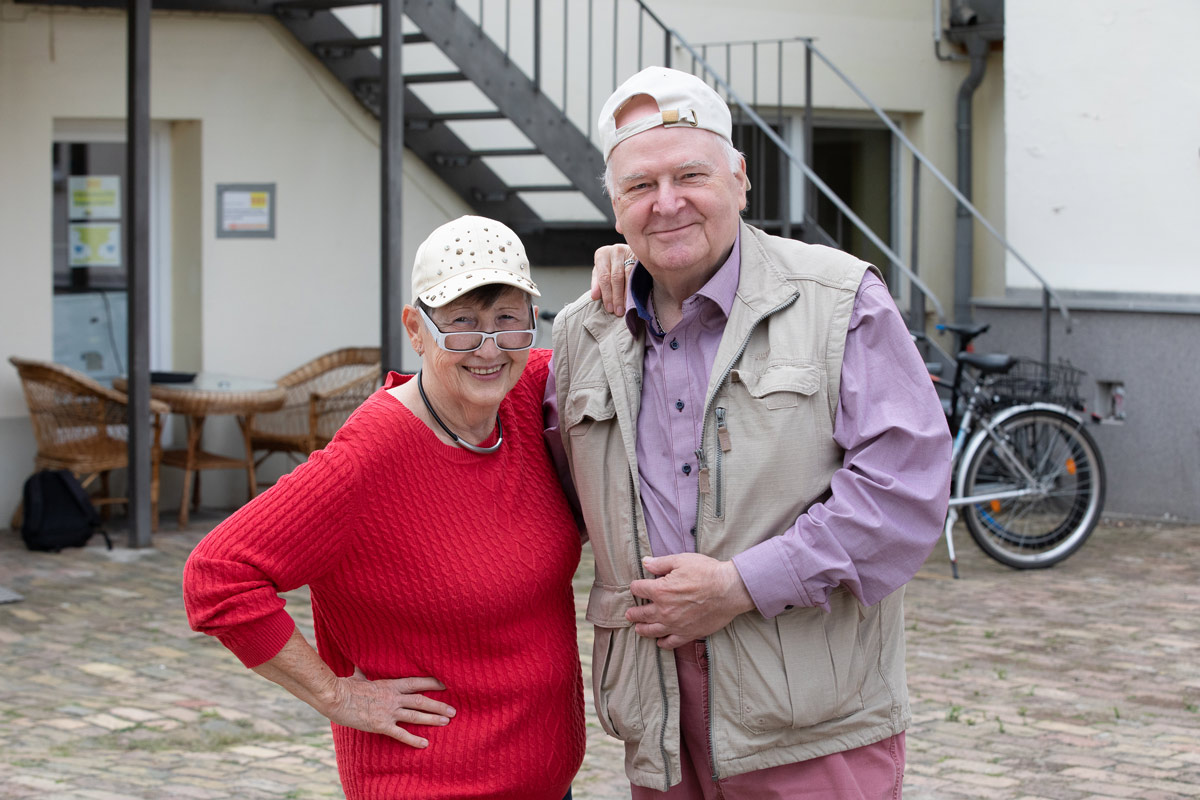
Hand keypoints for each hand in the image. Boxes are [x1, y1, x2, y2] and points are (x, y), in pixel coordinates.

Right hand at [324, 668, 455, 747]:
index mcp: (390, 684)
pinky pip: (401, 733)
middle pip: (421, 700)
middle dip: (439, 705)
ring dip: (432, 719)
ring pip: (416, 715)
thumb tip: (358, 664)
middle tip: (454, 710)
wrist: (335, 697)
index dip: (432, 683)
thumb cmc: (345, 686)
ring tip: (446, 722)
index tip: (445, 685)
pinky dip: (414, 740)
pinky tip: (425, 744)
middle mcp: (393, 697)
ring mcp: (388, 711)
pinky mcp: (381, 725)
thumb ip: (363, 672)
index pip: (416, 682)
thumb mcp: (358, 676)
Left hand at [590, 244, 636, 314]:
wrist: (628, 254)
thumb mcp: (601, 273)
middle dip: (617, 296)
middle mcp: (615, 250)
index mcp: (602, 254)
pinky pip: (638, 273)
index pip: (603, 277)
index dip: (607, 294)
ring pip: (628, 275)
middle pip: (616, 277)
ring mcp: (629, 251)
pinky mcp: (640, 255)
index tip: (609, 308)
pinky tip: (636, 297)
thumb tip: (594, 297)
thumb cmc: (611, 266)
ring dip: (627, 293)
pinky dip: (636, 286)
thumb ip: (597, 284)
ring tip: (626, 307)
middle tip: (618, 311)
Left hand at [626, 554, 756, 649]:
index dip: (636, 586)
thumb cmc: (707, 572)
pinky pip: (670, 642)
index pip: (638, 589)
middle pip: (641, 613)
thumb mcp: (682, 560)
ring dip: (642, 629)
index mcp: (660, 590)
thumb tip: (645, 562)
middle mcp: (664, 610)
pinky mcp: (687, 633)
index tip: (637, 587)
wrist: (729, 590)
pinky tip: (660, 641)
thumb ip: (661, 563)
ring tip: (638, 628)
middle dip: (633, 613)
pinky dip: (662, 643)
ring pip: (651, 631)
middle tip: (629, 614)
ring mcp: (675, 624)